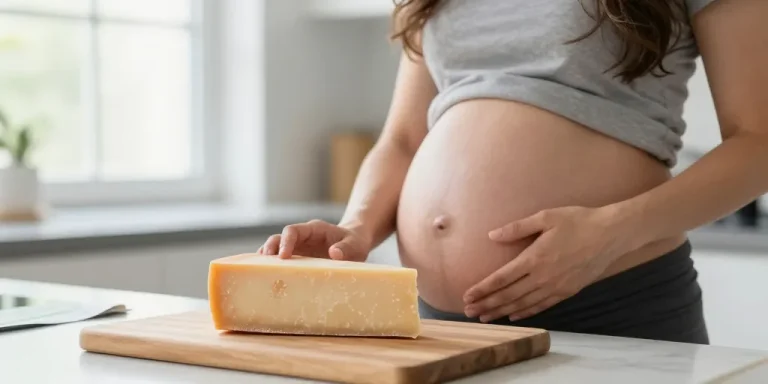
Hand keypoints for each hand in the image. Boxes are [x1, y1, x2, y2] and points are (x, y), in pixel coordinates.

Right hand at [258, 219, 370, 261]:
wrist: (354, 245)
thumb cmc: (355, 243)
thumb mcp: (355, 245)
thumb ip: (347, 248)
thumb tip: (334, 254)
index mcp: (313, 230)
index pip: (293, 231)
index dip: (286, 242)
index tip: (283, 256)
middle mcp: (302, 238)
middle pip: (278, 239)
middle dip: (270, 250)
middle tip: (264, 264)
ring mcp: (298, 249)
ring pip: (276, 250)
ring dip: (267, 260)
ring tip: (259, 272)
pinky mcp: (298, 260)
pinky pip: (281, 262)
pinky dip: (273, 268)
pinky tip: (267, 280)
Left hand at [463, 206, 631, 322]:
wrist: (611, 234)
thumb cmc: (578, 221)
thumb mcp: (546, 217)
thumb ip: (518, 227)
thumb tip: (492, 235)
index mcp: (534, 258)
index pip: (502, 278)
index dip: (483, 289)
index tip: (467, 296)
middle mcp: (543, 277)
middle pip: (508, 295)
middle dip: (486, 304)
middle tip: (468, 312)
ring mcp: (556, 286)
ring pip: (523, 304)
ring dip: (502, 312)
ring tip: (485, 317)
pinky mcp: (567, 291)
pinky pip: (542, 306)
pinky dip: (525, 312)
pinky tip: (514, 315)